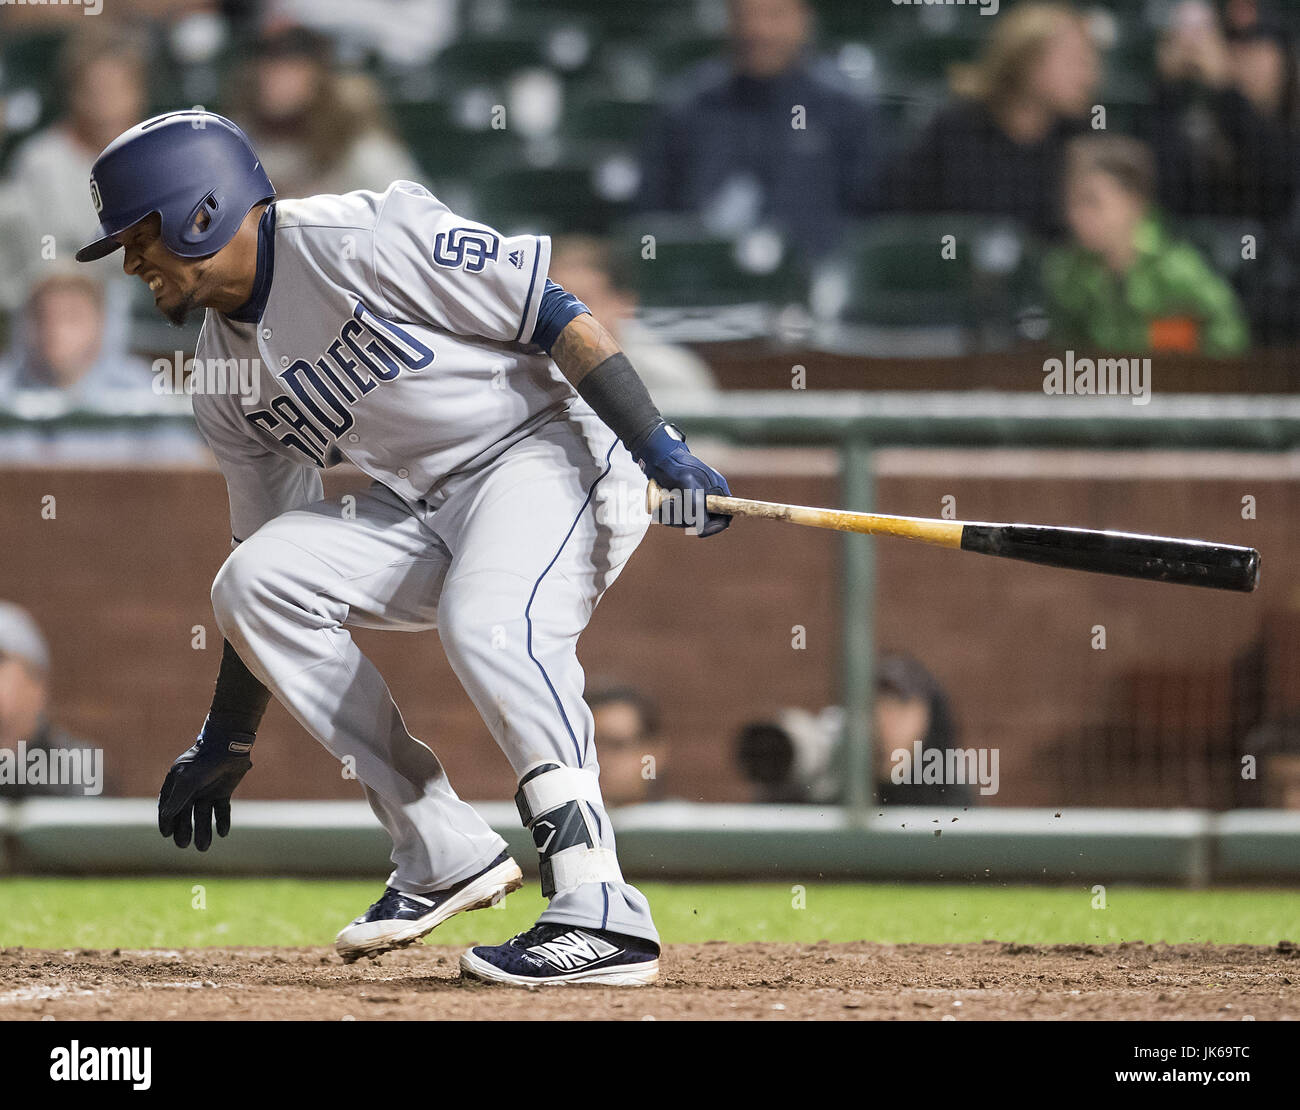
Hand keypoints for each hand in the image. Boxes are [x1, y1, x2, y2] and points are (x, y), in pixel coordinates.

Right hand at [157, 730, 252, 850]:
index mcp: (177, 784)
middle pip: (185, 814)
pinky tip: (223, 833)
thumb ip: (178, 799)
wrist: (229, 747)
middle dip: (184, 830)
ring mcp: (207, 791)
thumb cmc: (204, 762)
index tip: (166, 834)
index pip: (168, 806)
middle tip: (183, 845)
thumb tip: (166, 817)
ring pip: (203, 816)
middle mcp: (191, 789)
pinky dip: (222, 821)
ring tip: (203, 847)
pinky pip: (221, 810)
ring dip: (203, 831)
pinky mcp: (223, 792)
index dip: (166, 821)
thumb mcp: (188, 781)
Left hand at [633, 422, 730, 536]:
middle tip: (672, 508)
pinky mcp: (680, 503)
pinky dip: (665, 515)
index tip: (700, 531)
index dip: (714, 526)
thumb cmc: (676, 465)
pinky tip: (659, 505)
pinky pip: (674, 518)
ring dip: (672, 517)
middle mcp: (707, 498)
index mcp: (717, 492)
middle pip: (701, 522)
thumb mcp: (688, 484)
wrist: (658, 456)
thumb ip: (696, 505)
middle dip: (685, 519)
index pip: (724, 518)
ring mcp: (693, 501)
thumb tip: (701, 528)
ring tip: (664, 503)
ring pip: (685, 521)